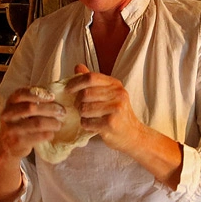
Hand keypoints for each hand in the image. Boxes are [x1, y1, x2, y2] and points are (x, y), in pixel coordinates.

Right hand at [0, 87, 66, 201]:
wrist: (6, 152)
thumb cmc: (22, 127)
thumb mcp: (26, 111)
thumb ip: (39, 100)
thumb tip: (64, 90)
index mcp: (10, 102)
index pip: (22, 92)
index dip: (39, 93)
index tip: (53, 96)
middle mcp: (7, 115)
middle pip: (30, 108)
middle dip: (50, 109)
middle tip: (64, 112)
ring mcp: (9, 130)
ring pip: (33, 122)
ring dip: (51, 122)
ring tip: (61, 123)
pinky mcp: (15, 144)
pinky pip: (34, 137)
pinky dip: (46, 134)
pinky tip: (54, 133)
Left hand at [67, 65, 183, 188]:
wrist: (132, 135)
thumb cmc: (117, 114)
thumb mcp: (108, 94)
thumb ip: (93, 81)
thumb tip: (78, 66)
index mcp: (115, 84)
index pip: (91, 77)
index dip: (75, 82)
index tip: (68, 90)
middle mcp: (118, 94)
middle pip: (85, 93)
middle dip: (77, 102)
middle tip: (79, 108)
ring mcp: (116, 109)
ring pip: (84, 108)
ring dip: (81, 114)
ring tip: (88, 117)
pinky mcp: (111, 123)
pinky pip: (87, 122)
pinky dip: (85, 125)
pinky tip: (92, 126)